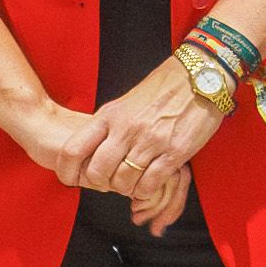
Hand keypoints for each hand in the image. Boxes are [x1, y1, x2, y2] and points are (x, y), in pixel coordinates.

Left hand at [68, 61, 231, 212]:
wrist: (199, 76)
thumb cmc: (161, 89)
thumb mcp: (125, 103)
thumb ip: (108, 126)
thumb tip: (91, 150)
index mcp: (110, 115)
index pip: (74, 149)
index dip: (66, 171)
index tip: (71, 179)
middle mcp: (127, 129)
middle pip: (97, 172)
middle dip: (100, 184)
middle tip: (109, 183)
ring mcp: (151, 141)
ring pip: (123, 182)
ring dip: (125, 188)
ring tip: (132, 183)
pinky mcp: (174, 152)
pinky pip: (150, 184)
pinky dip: (145, 190)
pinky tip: (148, 183)